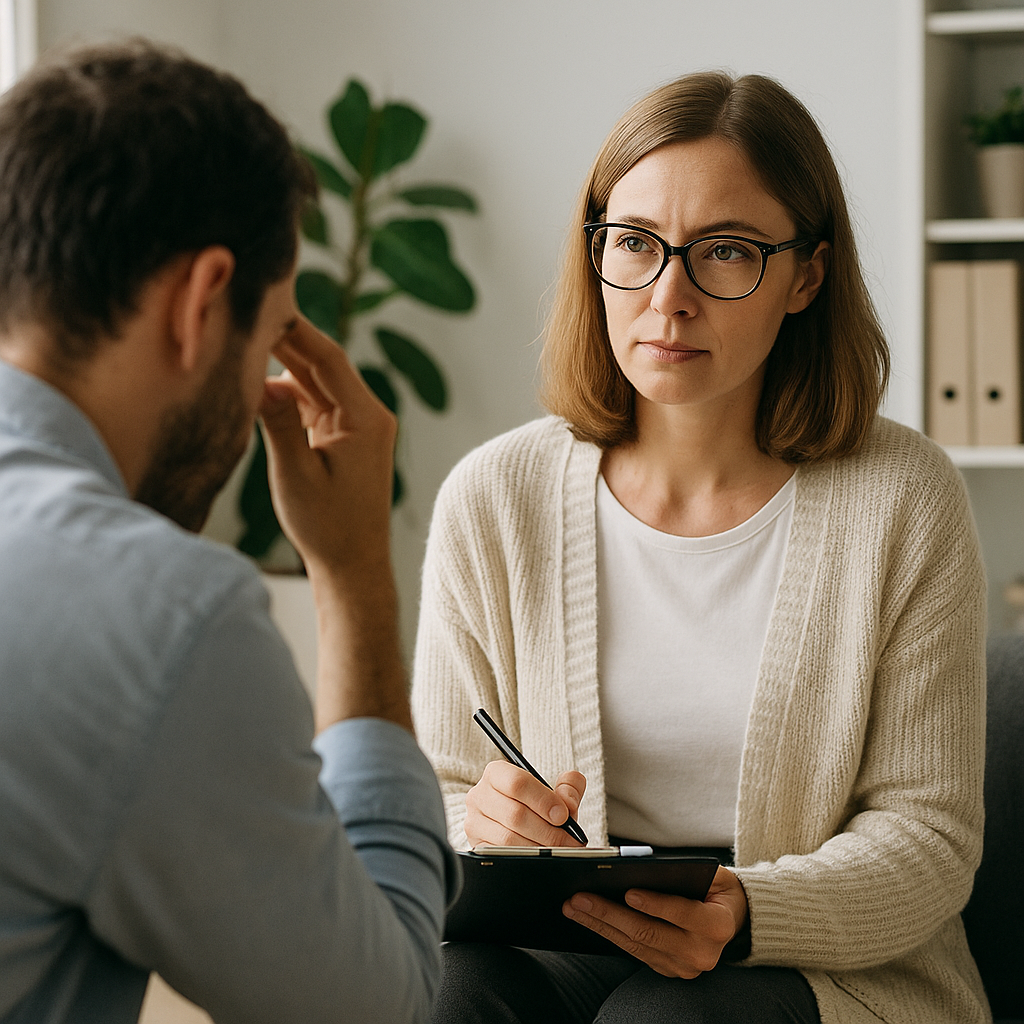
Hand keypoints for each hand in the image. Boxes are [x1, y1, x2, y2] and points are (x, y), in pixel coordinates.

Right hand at [259, 317, 396, 578]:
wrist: (352, 565)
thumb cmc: (327, 527)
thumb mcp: (296, 473)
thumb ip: (279, 423)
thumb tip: (262, 381)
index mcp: (366, 419)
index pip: (328, 359)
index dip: (296, 329)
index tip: (268, 303)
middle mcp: (368, 416)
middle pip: (324, 366)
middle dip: (286, 341)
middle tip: (248, 312)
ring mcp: (359, 427)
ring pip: (318, 384)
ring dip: (285, 367)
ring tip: (246, 342)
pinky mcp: (346, 439)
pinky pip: (316, 405)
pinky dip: (290, 396)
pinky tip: (259, 386)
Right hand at [464, 762, 586, 847]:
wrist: (517, 825)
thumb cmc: (535, 806)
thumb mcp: (553, 792)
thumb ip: (569, 787)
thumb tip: (568, 802)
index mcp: (497, 773)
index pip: (517, 782)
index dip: (543, 800)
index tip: (563, 815)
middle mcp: (480, 795)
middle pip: (515, 814)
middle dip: (547, 830)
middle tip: (568, 840)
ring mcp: (474, 822)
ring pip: (508, 838)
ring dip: (538, 847)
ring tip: (557, 850)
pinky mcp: (475, 845)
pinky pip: (501, 855)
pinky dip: (525, 858)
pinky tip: (540, 857)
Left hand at [562, 866, 748, 977]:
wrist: (732, 920)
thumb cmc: (716, 889)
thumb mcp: (712, 875)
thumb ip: (685, 872)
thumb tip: (641, 866)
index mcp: (717, 925)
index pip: (684, 914)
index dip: (655, 903)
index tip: (627, 891)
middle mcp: (702, 953)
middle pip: (649, 933)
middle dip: (611, 914)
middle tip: (581, 897)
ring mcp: (683, 966)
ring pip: (635, 945)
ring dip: (600, 925)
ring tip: (574, 906)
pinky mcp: (667, 969)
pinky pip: (633, 952)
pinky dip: (609, 934)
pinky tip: (589, 919)